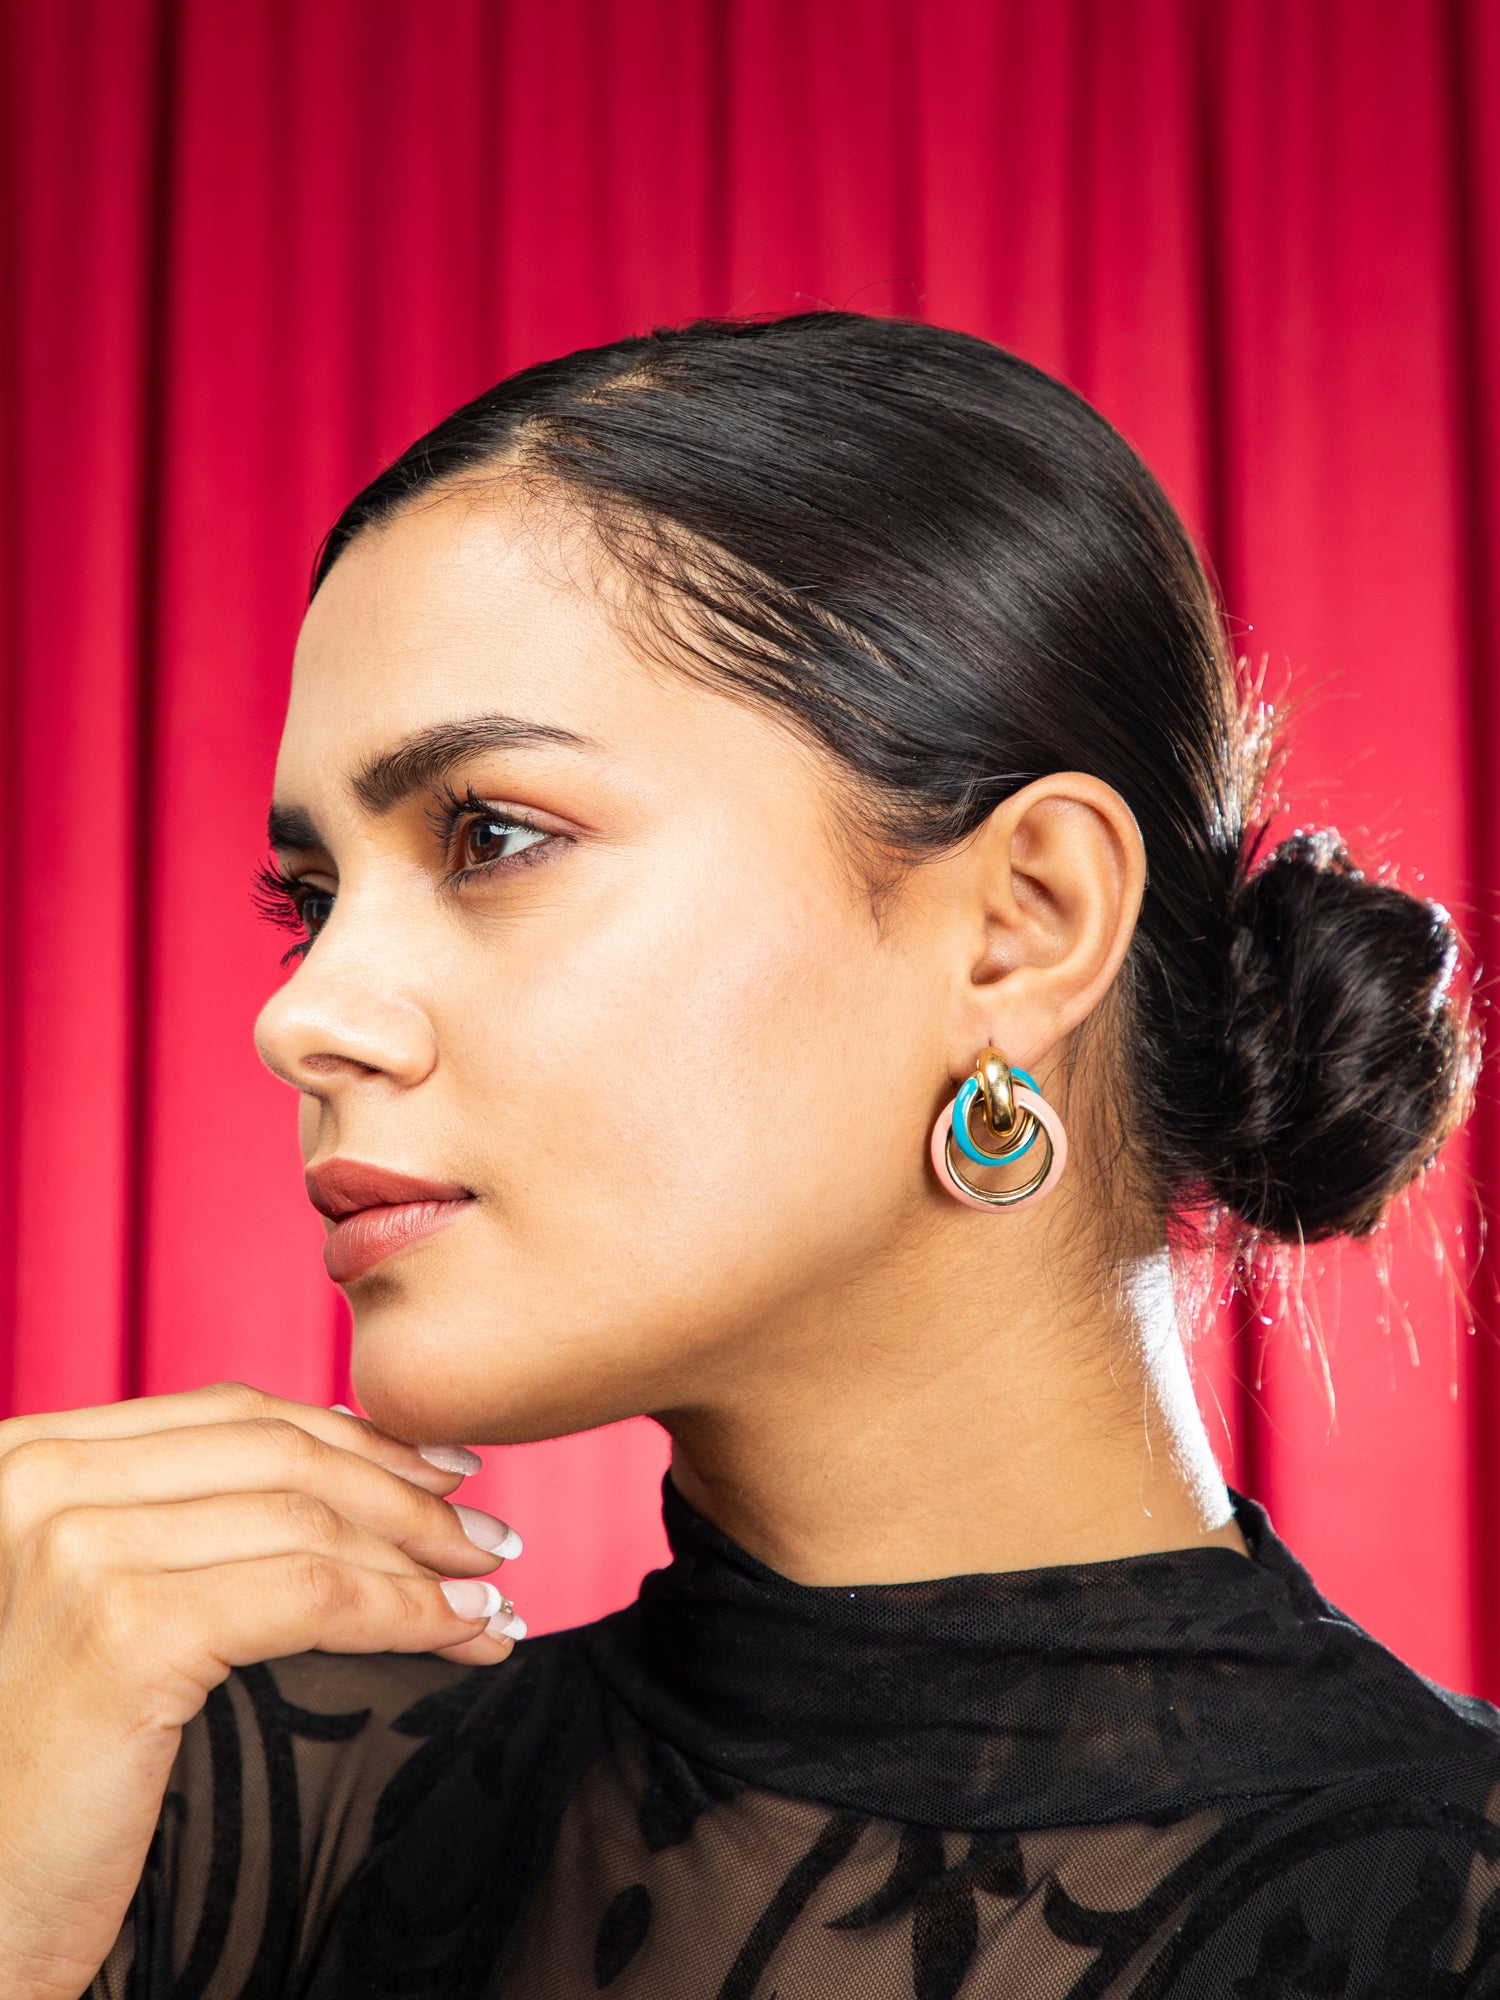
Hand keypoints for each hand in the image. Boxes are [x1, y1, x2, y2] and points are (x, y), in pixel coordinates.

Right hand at [0, 1383, 520, 1998]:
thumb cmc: (41, 1765)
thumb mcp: (101, 1602)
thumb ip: (182, 1519)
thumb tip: (349, 1460)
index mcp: (32, 1456)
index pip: (234, 1414)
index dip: (356, 1437)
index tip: (445, 1468)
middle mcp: (43, 1482)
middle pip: (281, 1456)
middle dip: (407, 1492)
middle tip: (491, 1536)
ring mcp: (79, 1551)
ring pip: (310, 1524)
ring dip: (424, 1559)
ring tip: (490, 1594)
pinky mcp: (127, 1633)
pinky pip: (314, 1597)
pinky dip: (406, 1612)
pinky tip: (458, 1635)